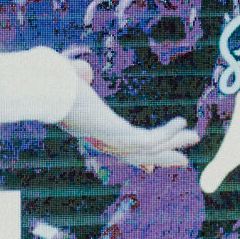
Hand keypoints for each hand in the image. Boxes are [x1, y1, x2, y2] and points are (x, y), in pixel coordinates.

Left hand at [59, 77, 199, 168]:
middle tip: (183, 162)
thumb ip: (77, 76)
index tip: (149, 166)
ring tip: (194, 138)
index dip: (138, 158)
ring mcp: (110, 142)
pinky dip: (168, 133)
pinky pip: (151, 140)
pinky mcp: (118, 136)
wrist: (44, 87)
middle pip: (139, 157)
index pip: (119, 150)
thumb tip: (82, 72)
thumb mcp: (69, 80)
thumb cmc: (51, 82)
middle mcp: (102, 142)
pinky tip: (181, 122)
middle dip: (163, 158)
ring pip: (150, 151)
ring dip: (174, 145)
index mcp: (92, 131)